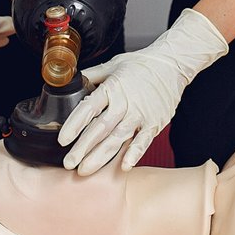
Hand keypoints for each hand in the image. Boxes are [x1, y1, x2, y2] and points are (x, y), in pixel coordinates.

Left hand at [57, 8, 227, 175]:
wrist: (172, 64)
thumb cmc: (141, 64)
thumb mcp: (113, 64)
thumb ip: (92, 75)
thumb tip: (72, 81)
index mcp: (112, 88)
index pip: (88, 108)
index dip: (74, 124)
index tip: (62, 140)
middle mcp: (125, 103)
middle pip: (100, 128)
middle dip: (82, 148)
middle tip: (69, 163)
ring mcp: (140, 115)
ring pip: (117, 138)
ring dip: (101, 156)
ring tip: (85, 170)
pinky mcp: (154, 123)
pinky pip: (143, 141)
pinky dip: (134, 153)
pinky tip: (124, 166)